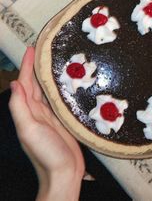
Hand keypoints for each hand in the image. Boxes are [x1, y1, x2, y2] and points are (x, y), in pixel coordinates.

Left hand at [9, 47, 84, 200]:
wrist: (64, 172)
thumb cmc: (46, 154)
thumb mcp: (29, 130)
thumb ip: (20, 107)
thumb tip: (15, 84)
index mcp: (28, 111)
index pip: (25, 82)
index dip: (27, 65)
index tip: (32, 50)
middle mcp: (37, 110)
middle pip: (36, 83)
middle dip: (37, 66)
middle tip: (44, 51)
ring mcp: (51, 114)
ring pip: (47, 89)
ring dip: (48, 75)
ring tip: (54, 61)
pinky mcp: (63, 119)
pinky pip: (59, 98)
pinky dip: (60, 87)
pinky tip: (66, 82)